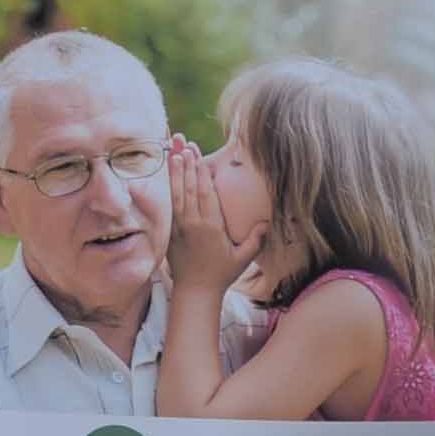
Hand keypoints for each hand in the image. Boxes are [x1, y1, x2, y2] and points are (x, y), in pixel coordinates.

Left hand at [162, 137, 263, 298]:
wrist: (195, 291)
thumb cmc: (222, 273)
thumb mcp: (243, 259)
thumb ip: (255, 239)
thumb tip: (267, 221)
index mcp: (211, 227)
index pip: (205, 194)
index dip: (200, 173)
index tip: (198, 154)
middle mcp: (193, 224)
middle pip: (189, 188)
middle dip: (187, 164)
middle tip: (184, 143)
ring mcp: (179, 227)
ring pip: (176, 194)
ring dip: (175, 172)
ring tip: (174, 151)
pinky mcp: (171, 231)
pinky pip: (168, 205)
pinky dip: (167, 187)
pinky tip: (167, 174)